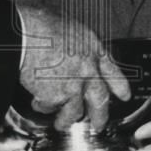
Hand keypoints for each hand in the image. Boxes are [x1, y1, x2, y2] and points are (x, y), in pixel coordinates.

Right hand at [17, 5, 130, 131]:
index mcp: (92, 48)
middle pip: (100, 100)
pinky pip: (50, 107)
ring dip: (67, 119)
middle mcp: (88, 69)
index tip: (123, 95)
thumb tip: (70, 52)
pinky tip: (38, 103)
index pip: (112, 71)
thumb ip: (74, 46)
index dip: (119, 85)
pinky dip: (43, 107)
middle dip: (100, 116)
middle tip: (98, 124)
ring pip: (75, 112)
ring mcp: (74, 86)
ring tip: (62, 124)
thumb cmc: (41, 25)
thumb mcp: (68, 28)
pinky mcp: (57, 97)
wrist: (27, 34)